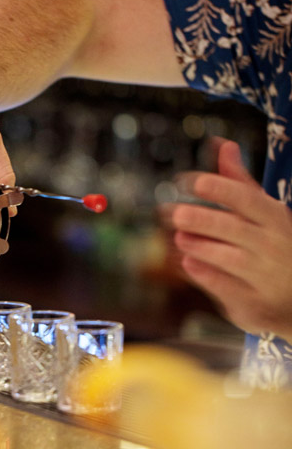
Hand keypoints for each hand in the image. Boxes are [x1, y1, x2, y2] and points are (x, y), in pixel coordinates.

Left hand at [165, 140, 291, 341]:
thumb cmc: (275, 245)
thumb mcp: (264, 212)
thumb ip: (240, 183)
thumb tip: (222, 145)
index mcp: (274, 217)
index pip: (245, 197)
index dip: (216, 186)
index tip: (188, 181)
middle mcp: (272, 245)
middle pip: (232, 228)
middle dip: (200, 218)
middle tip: (174, 213)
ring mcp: (264, 276)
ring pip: (227, 258)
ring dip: (199, 246)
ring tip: (179, 237)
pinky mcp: (253, 303)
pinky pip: (224, 287)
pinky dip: (204, 274)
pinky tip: (187, 262)